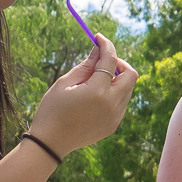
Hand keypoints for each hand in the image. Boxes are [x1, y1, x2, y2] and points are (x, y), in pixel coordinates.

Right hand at [28, 33, 138, 155]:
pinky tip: (94, 96)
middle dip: (119, 63)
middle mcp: (112, 104)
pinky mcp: (114, 125)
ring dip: (117, 79)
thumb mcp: (65, 83)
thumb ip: (85, 65)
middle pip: (131, 75)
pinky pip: (121, 102)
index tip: (99, 38)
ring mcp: (115, 117)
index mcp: (98, 92)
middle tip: (102, 61)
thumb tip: (97, 49)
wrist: (50, 144)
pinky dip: (114, 93)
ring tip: (94, 80)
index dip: (106, 46)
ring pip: (128, 89)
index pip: (110, 61)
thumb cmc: (52, 110)